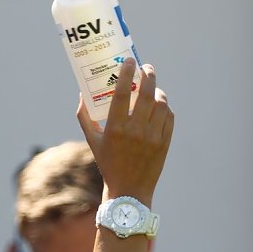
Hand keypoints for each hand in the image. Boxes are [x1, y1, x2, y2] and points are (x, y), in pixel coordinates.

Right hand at [77, 59, 173, 206]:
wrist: (129, 190)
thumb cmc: (108, 163)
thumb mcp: (92, 141)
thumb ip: (84, 116)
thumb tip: (82, 93)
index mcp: (115, 128)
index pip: (121, 93)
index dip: (126, 73)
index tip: (130, 61)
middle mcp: (134, 131)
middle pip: (146, 94)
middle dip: (148, 76)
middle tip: (146, 69)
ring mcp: (152, 138)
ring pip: (161, 104)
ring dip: (158, 92)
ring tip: (153, 89)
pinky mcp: (165, 143)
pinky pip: (169, 117)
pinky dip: (165, 108)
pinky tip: (159, 106)